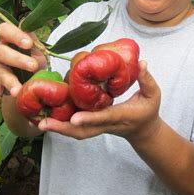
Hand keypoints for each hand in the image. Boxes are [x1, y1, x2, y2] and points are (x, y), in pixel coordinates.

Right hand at [0, 22, 46, 108]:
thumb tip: (37, 47)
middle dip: (18, 59)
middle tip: (33, 66)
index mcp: (7, 39)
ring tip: (18, 91)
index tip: (28, 43)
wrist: (30, 73)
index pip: (4, 30)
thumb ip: (37, 46)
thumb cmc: (32, 56)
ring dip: (9, 81)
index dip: (15, 35)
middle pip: (1, 52)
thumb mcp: (37, 48)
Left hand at [37, 61, 161, 140]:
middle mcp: (107, 124)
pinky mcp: (93, 126)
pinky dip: (62, 126)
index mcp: (121, 116)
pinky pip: (76, 128)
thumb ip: (147, 79)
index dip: (89, 118)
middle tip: (44, 123)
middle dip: (64, 129)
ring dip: (59, 129)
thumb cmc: (148, 110)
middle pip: (83, 131)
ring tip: (40, 122)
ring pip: (77, 132)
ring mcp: (99, 127)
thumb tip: (142, 62)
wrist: (143, 131)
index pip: (104, 118)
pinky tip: (46, 118)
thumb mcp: (153, 94)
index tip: (74, 118)